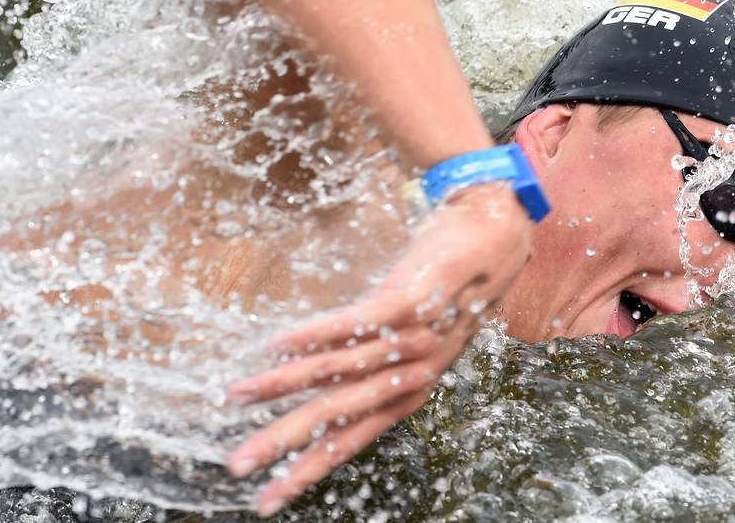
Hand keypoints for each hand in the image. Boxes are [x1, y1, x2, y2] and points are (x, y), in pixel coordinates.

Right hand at [223, 183, 531, 515]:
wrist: (499, 237)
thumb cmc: (455, 290)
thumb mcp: (421, 343)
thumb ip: (380, 368)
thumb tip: (327, 383)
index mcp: (408, 393)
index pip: (347, 442)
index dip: (305, 472)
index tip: (265, 501)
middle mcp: (410, 374)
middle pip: (335, 416)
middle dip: (282, 443)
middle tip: (236, 465)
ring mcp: (411, 338)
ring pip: (336, 371)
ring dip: (281, 385)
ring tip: (237, 396)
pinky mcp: (410, 300)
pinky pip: (354, 324)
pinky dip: (313, 334)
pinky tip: (277, 344)